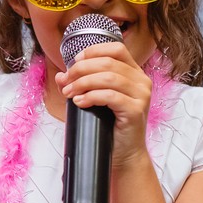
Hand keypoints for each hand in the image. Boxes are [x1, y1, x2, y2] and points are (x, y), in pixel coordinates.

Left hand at [54, 41, 152, 168]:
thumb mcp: (94, 100)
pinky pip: (111, 96)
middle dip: (81, 69)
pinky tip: (79, 101)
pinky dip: (91, 96)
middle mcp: (141, 81)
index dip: (93, 51)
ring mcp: (141, 95)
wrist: (124, 153)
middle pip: (108, 62)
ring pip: (108, 77)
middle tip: (66, 82)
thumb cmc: (110, 126)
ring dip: (83, 82)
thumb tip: (61, 76)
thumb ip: (80, 85)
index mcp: (134, 73)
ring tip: (69, 92)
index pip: (117, 48)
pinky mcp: (136, 110)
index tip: (74, 61)